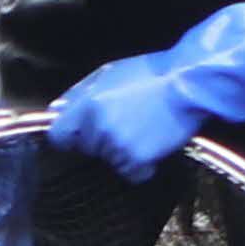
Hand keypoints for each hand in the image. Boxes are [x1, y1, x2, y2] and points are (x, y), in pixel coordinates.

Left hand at [50, 61, 199, 179]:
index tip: (81, 135)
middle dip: (101, 140)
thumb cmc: (151, 74)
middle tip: (125, 124)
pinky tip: (151, 147)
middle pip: (87, 148)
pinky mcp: (138, 159)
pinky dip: (140, 166)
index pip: (59, 136)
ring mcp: (118, 146)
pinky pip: (131, 173)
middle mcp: (99, 128)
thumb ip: (78, 93)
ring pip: (109, 161)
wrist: (188, 83)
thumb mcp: (108, 72)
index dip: (70, 136)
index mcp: (88, 104)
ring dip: (122, 153)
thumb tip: (56, 111)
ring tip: (142, 131)